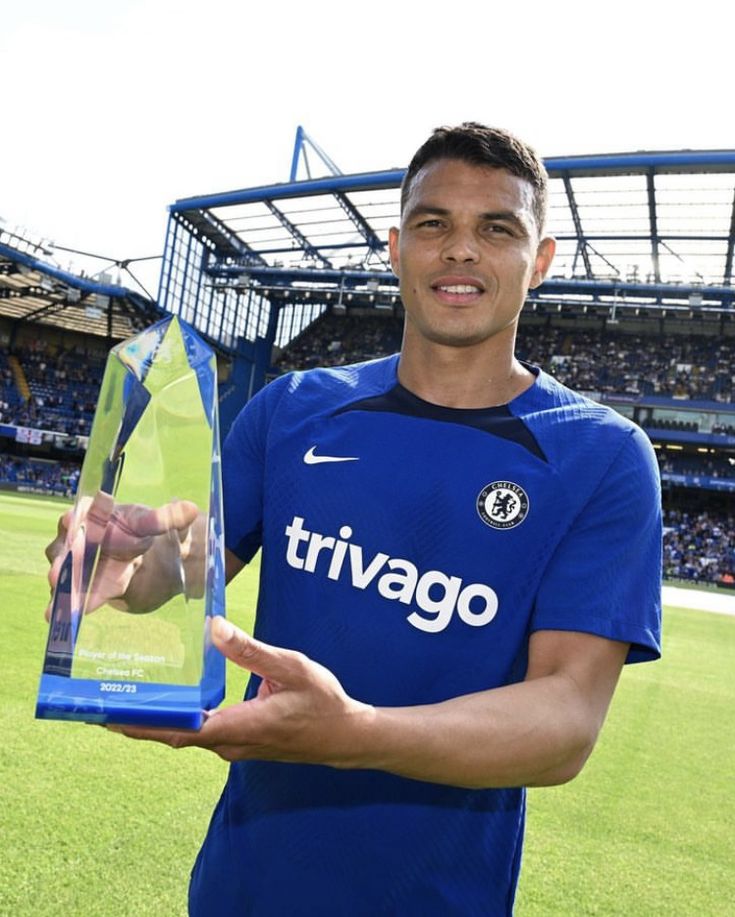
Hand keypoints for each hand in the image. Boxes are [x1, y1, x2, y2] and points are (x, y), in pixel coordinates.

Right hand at [45, 490, 199, 617]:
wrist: (145, 555)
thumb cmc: (140, 531)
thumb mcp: (156, 524)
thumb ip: (168, 518)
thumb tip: (191, 510)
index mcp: (93, 514)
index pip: (79, 514)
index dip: (73, 519)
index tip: (70, 521)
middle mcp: (77, 537)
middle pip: (66, 547)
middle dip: (63, 559)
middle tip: (57, 571)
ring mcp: (75, 564)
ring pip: (65, 573)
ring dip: (64, 585)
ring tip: (62, 595)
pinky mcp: (81, 587)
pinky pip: (72, 595)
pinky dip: (69, 603)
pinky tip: (58, 615)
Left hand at [111, 617, 374, 765]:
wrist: (346, 736)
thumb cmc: (323, 702)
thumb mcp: (292, 667)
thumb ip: (251, 650)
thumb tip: (214, 628)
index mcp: (239, 726)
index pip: (179, 729)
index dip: (143, 724)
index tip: (109, 716)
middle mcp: (231, 743)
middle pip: (174, 735)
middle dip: (138, 722)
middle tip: (102, 706)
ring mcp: (235, 746)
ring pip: (186, 736)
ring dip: (156, 722)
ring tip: (127, 701)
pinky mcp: (241, 741)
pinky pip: (200, 733)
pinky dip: (178, 721)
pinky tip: (171, 704)